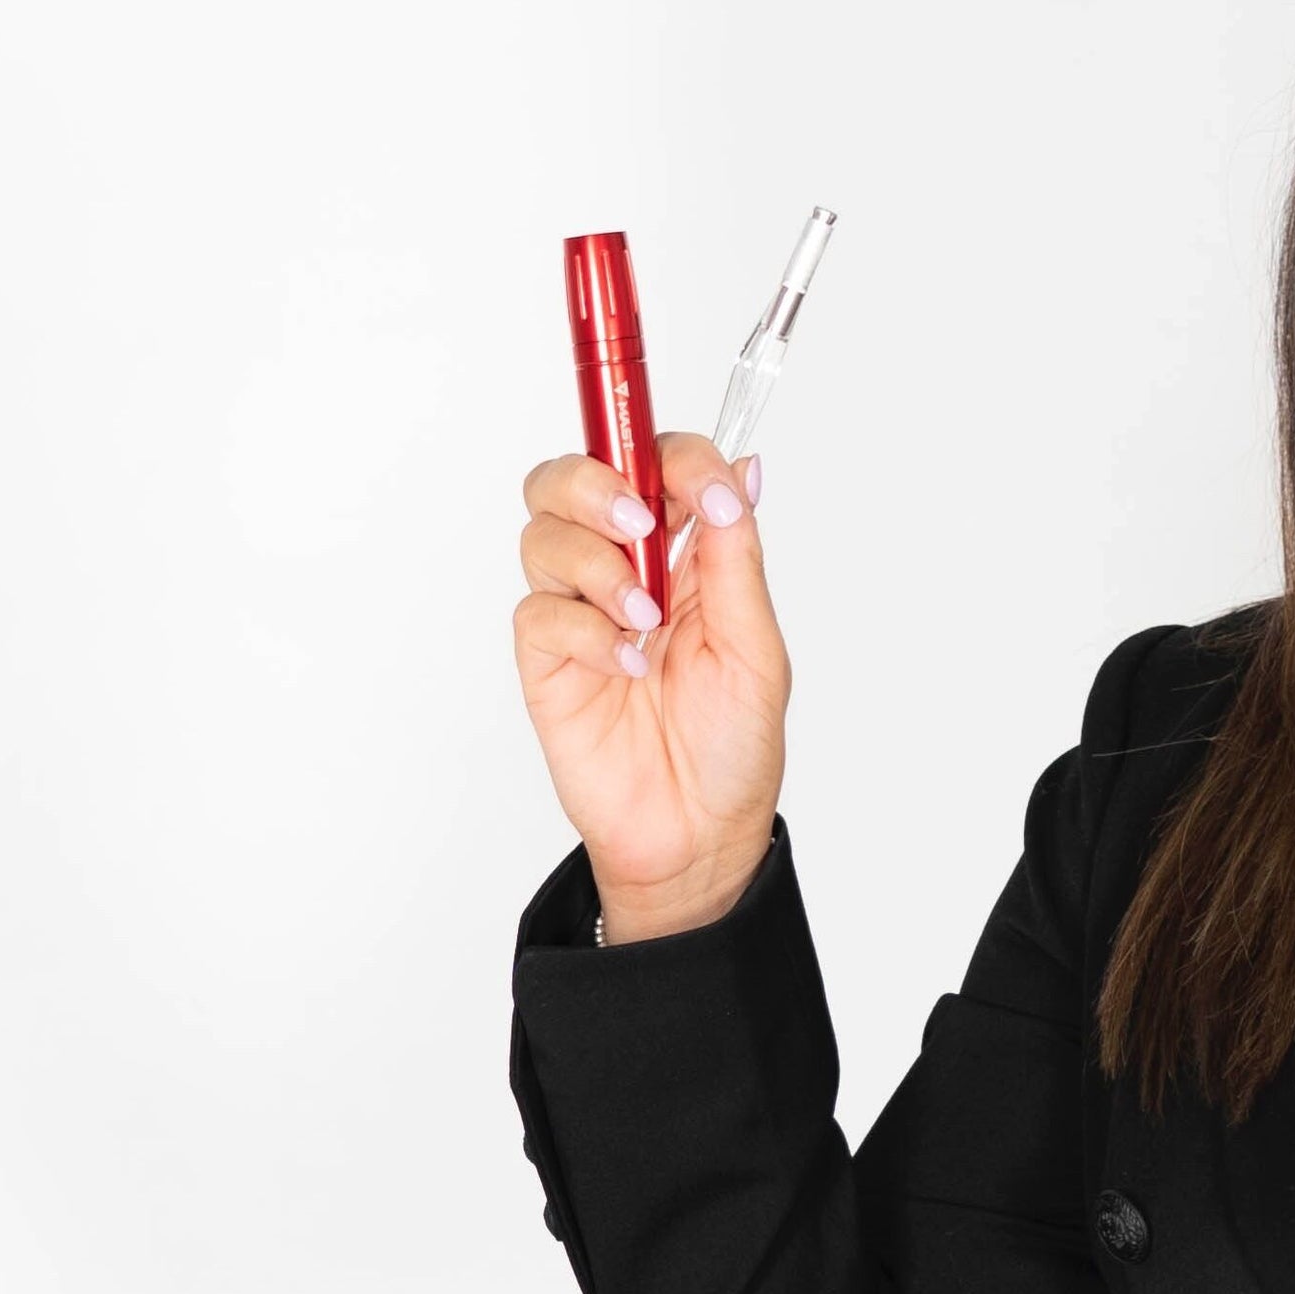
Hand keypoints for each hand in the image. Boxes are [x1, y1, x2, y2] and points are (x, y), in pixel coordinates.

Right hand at [510, 430, 787, 938]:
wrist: (697, 834)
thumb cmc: (733, 747)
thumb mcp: (755, 646)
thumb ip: (736, 556)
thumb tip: (743, 469)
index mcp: (685, 553)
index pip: (658, 465)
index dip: (675, 459)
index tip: (706, 489)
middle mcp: (624, 569)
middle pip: (571, 477)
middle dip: (598, 484)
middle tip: (639, 525)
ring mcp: (579, 611)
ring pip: (544, 532)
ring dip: (596, 564)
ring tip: (643, 619)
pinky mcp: (547, 660)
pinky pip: (538, 611)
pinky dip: (584, 628)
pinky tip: (625, 665)